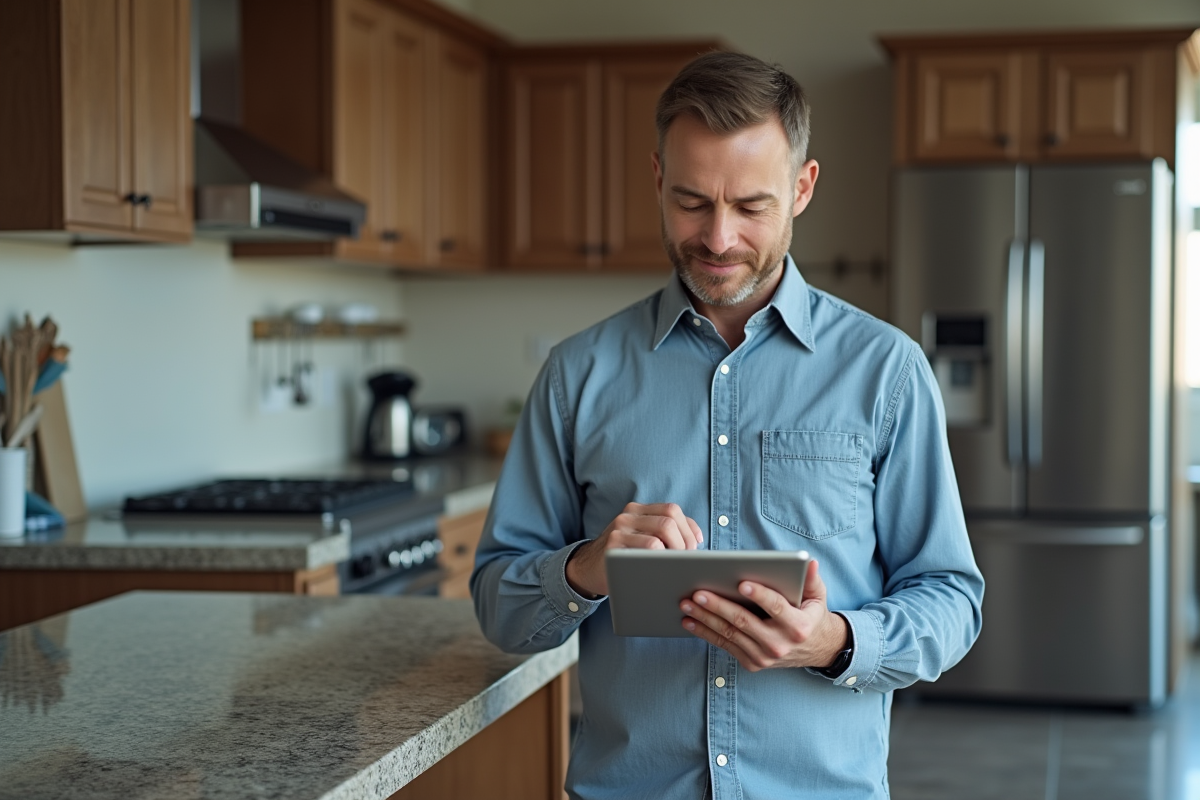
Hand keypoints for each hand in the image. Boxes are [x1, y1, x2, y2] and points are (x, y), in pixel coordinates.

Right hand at [565, 502, 702, 597]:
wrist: (587, 568)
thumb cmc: (623, 556)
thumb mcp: (641, 537)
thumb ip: (664, 533)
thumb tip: (696, 540)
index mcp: (638, 510)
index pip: (671, 510)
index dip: (689, 527)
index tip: (696, 545)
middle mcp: (628, 515)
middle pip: (668, 520)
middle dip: (684, 542)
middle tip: (687, 560)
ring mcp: (619, 529)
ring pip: (659, 534)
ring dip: (675, 552)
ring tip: (676, 566)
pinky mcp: (613, 547)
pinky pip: (646, 550)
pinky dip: (660, 560)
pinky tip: (662, 569)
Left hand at [679, 559, 847, 671]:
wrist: (814, 649)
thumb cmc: (811, 614)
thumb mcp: (817, 596)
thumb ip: (811, 579)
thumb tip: (809, 562)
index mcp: (798, 626)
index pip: (777, 607)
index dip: (760, 595)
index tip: (742, 583)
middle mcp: (780, 645)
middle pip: (744, 622)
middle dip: (719, 606)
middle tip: (698, 593)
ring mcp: (764, 657)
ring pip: (730, 635)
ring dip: (705, 619)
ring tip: (687, 605)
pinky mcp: (752, 663)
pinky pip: (725, 645)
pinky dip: (706, 633)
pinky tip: (690, 621)